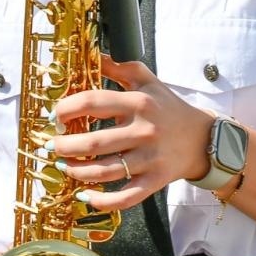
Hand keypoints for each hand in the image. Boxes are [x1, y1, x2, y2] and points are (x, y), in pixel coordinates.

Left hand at [48, 56, 215, 211]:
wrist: (202, 137)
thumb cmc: (168, 106)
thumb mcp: (147, 80)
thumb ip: (119, 67)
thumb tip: (92, 54)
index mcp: (138, 102)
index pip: (93, 102)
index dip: (66, 108)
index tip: (55, 116)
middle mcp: (143, 130)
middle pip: (94, 142)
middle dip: (65, 146)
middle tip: (53, 145)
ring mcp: (150, 158)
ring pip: (104, 171)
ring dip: (76, 171)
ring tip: (63, 166)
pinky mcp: (155, 181)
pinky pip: (125, 197)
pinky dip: (101, 201)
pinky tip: (84, 196)